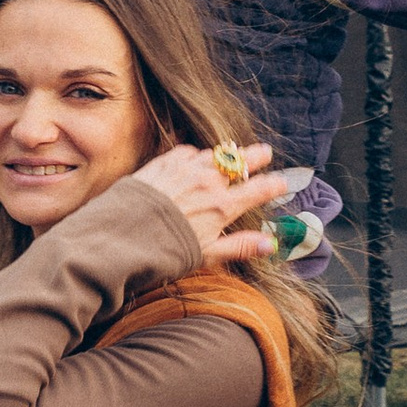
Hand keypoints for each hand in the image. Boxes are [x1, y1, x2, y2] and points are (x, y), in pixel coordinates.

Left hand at [134, 138, 280, 265]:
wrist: (123, 235)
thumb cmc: (166, 251)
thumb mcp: (208, 254)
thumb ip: (240, 246)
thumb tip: (269, 245)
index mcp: (222, 206)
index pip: (257, 191)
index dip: (273, 186)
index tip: (283, 182)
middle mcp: (207, 182)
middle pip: (238, 164)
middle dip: (255, 157)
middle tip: (265, 152)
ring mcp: (185, 169)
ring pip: (213, 155)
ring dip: (226, 154)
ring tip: (233, 153)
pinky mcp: (163, 163)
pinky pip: (186, 152)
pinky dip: (196, 154)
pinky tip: (195, 157)